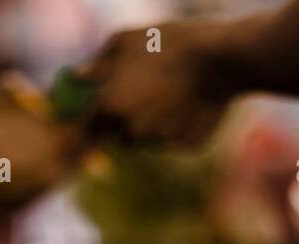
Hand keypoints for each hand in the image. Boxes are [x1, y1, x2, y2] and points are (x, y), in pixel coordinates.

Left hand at [83, 20, 239, 146]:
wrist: (218, 59)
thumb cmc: (168, 43)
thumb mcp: (124, 40)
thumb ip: (97, 64)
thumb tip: (80, 77)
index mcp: (110, 106)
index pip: (87, 128)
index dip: (92, 121)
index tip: (100, 112)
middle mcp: (132, 130)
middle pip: (120, 137)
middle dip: (125, 123)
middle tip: (142, 97)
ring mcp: (162, 142)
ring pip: (149, 140)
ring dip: (152, 126)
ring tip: (169, 96)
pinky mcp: (188, 146)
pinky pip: (177, 140)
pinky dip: (179, 127)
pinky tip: (190, 104)